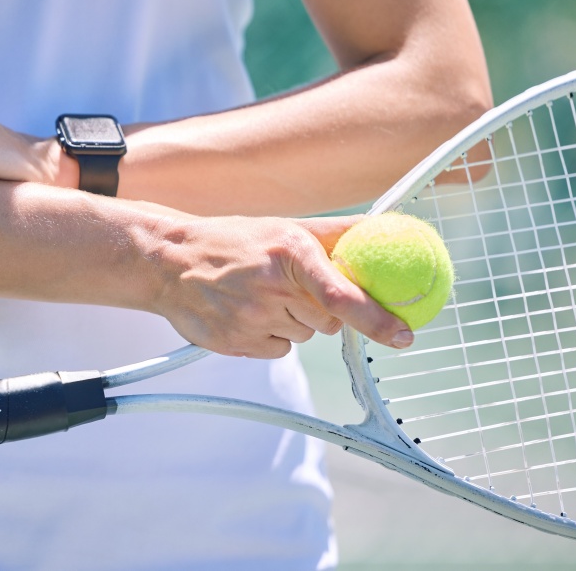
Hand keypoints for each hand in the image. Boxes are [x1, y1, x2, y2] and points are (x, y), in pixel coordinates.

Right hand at [149, 214, 412, 357]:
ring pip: (304, 336)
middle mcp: (272, 288)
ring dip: (294, 321)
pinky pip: (280, 350)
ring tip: (262, 295)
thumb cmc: (232, 242)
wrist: (170, 263)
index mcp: (289, 253)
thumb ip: (335, 233)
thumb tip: (384, 225)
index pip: (342, 295)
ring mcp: (252, 320)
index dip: (378, 319)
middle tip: (292, 286)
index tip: (405, 335)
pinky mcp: (238, 344)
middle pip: (328, 320)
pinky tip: (250, 313)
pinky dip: (272, 335)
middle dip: (321, 308)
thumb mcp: (284, 227)